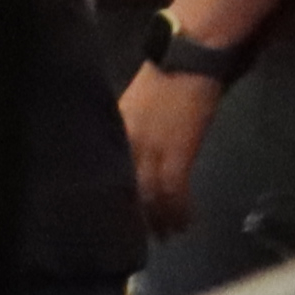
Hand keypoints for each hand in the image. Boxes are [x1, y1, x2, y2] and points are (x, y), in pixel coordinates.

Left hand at [124, 62, 222, 239]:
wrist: (189, 58)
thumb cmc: (161, 79)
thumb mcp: (131, 107)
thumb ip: (125, 133)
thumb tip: (123, 161)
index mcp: (114, 129)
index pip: (104, 171)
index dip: (108, 198)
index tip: (111, 219)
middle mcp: (127, 142)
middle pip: (125, 188)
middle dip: (134, 216)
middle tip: (139, 237)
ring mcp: (153, 148)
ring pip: (151, 194)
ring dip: (160, 218)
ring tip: (166, 235)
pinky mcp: (180, 151)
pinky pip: (176, 190)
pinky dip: (181, 210)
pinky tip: (184, 223)